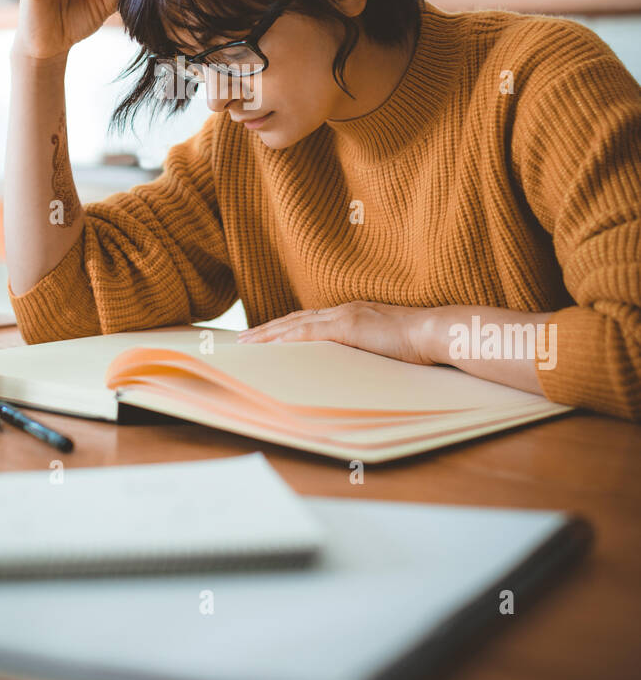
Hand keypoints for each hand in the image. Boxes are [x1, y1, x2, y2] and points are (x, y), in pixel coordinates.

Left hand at [237, 301, 433, 365]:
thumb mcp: (388, 349)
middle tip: (243, 338)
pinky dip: (285, 338)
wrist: (436, 332)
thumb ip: (369, 353)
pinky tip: (269, 345)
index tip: (267, 335)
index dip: (286, 328)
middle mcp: (344, 310)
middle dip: (268, 329)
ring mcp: (345, 316)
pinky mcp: (347, 326)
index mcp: (353, 314)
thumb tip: (359, 369)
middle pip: (295, 319)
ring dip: (268, 333)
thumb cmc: (421, 345)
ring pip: (295, 324)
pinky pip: (308, 333)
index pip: (311, 321)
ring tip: (246, 342)